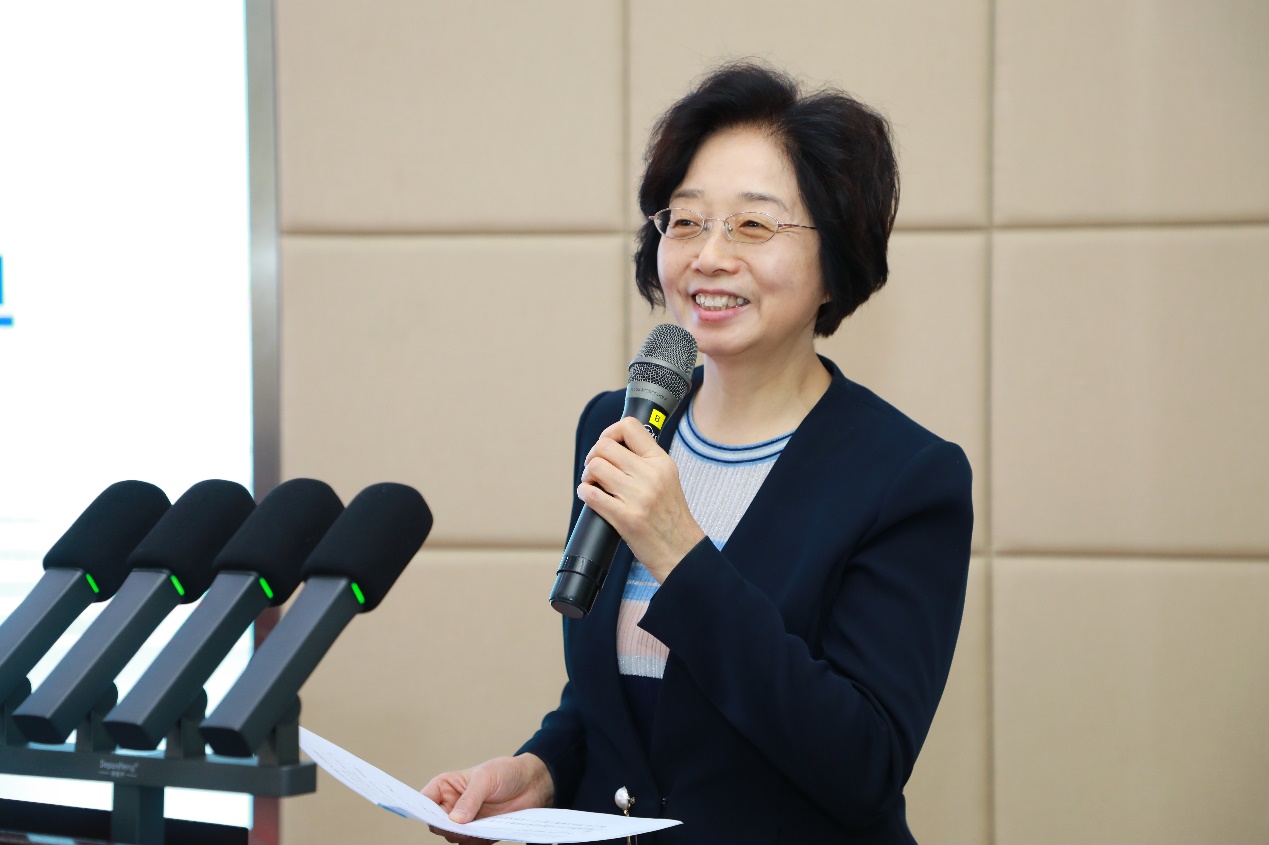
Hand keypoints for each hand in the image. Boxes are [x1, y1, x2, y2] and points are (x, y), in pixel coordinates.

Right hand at [421, 753, 553, 843]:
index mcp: (446, 787)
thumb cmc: (505, 772)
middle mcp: (451, 806)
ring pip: (452, 837)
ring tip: (478, 826)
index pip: (424, 800)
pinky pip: (470, 844)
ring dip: (462, 835)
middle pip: (436, 823)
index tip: (428, 815)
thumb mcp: (486, 778)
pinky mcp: (479, 834)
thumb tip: (455, 820)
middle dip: (445, 826)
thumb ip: (470, 798)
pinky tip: (488, 831)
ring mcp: (465, 821)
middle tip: (459, 824)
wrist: (532, 784)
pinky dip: (476, 841)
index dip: (421, 808)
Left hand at [577, 416, 705, 581]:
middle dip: (593, 456)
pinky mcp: (625, 517)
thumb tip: (615, 446)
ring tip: (593, 483)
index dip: (610, 432)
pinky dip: (584, 493)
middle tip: (595, 467)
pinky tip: (590, 496)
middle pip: (605, 446)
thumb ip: (646, 460)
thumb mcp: (668, 478)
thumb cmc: (671, 517)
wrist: (681, 550)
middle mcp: (650, 475)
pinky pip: (592, 495)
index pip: (630, 427)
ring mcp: (638, 496)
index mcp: (661, 462)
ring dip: (587, 475)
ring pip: (596, 468)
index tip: (606, 443)